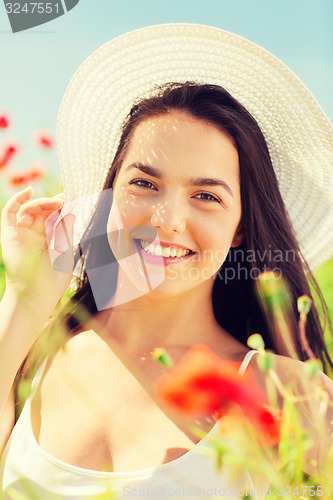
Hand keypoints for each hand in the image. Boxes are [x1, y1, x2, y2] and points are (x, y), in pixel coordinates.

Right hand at [1, 187, 74, 308]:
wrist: (36, 295)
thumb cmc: (53, 280)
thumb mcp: (64, 252)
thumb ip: (65, 232)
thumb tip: (70, 211)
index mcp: (48, 240)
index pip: (53, 218)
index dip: (61, 207)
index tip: (73, 199)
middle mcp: (33, 236)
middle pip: (41, 211)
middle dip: (53, 203)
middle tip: (65, 199)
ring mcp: (20, 234)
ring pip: (28, 210)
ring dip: (42, 202)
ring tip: (56, 202)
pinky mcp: (9, 234)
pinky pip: (9, 212)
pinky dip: (17, 200)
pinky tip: (28, 192)